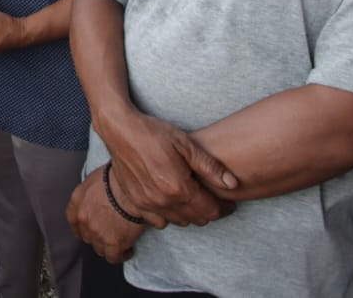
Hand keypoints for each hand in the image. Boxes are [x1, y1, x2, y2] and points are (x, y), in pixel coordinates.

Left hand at [67, 164, 146, 263]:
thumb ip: (93, 191)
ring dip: (108, 246)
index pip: (73, 220)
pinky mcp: (113, 244)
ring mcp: (97, 233)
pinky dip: (121, 255)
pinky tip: (128, 250)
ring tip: (119, 242)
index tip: (86, 229)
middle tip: (109, 232)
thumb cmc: (118, 178)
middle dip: (97, 235)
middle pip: (87, 236)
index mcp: (77, 201)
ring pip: (99, 248)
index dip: (81, 227)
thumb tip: (101, 196)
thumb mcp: (96, 178)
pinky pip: (113, 257)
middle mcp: (84, 220)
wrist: (131, 189)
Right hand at [100, 114, 236, 227]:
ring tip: (193, 196)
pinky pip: (159, 221)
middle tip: (212, 197)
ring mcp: (148, 204)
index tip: (229, 201)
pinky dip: (169, 215)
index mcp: (179, 188)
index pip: (210, 210)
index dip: (224, 207)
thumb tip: (232, 184)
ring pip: (179, 222)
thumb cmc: (153, 133)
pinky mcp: (136, 202)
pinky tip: (171, 199)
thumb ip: (210, 167)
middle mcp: (163, 201)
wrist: (119, 130)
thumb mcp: (186, 144)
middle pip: (197, 219)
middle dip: (209, 210)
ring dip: (190, 214)